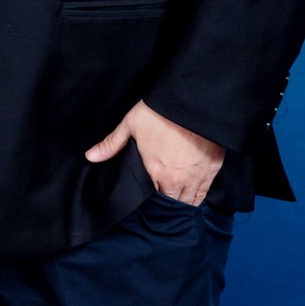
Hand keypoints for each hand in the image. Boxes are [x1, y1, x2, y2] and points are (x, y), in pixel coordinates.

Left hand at [84, 100, 224, 206]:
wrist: (194, 99)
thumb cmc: (161, 111)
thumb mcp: (131, 124)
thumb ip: (112, 144)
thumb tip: (90, 156)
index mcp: (157, 173)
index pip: (155, 203)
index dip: (152, 204)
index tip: (149, 200)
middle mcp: (178, 181)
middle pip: (174, 206)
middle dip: (169, 206)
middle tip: (163, 199)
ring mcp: (198, 176)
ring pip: (192, 202)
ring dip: (184, 201)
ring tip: (178, 196)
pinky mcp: (214, 168)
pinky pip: (206, 191)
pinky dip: (199, 192)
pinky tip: (193, 186)